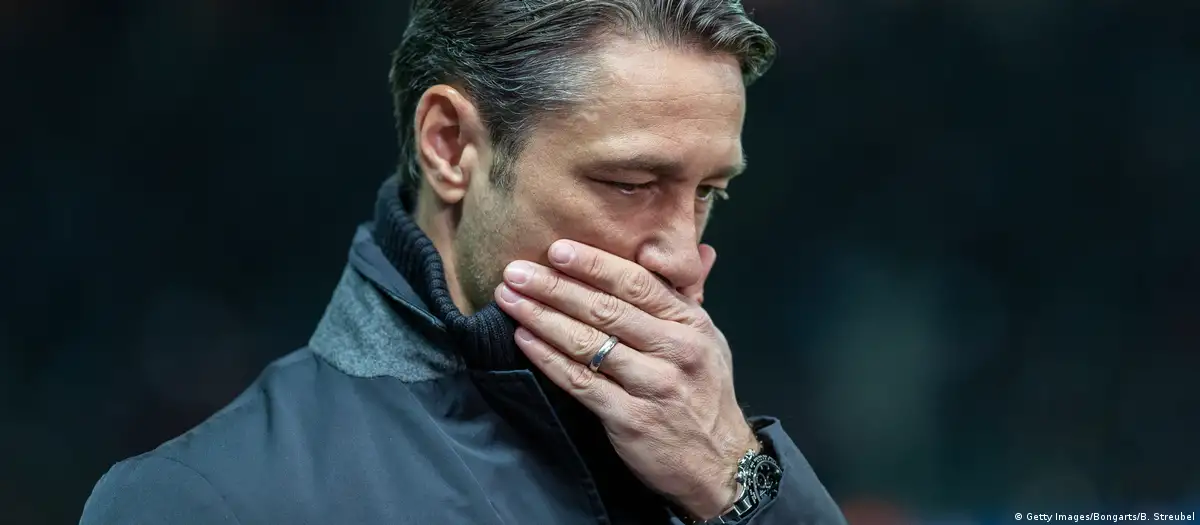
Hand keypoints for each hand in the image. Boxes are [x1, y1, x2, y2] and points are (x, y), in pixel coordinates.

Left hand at [494, 240, 758, 519]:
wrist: (720, 464)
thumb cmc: (706, 396)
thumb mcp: (710, 341)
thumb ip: (686, 299)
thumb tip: (696, 249)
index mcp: (690, 324)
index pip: (637, 283)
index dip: (594, 264)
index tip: (557, 249)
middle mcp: (674, 350)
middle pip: (606, 309)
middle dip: (554, 286)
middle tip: (517, 271)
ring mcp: (652, 385)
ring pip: (587, 343)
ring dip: (542, 317)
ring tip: (510, 299)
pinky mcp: (630, 418)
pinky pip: (580, 382)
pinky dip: (548, 358)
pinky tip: (524, 339)